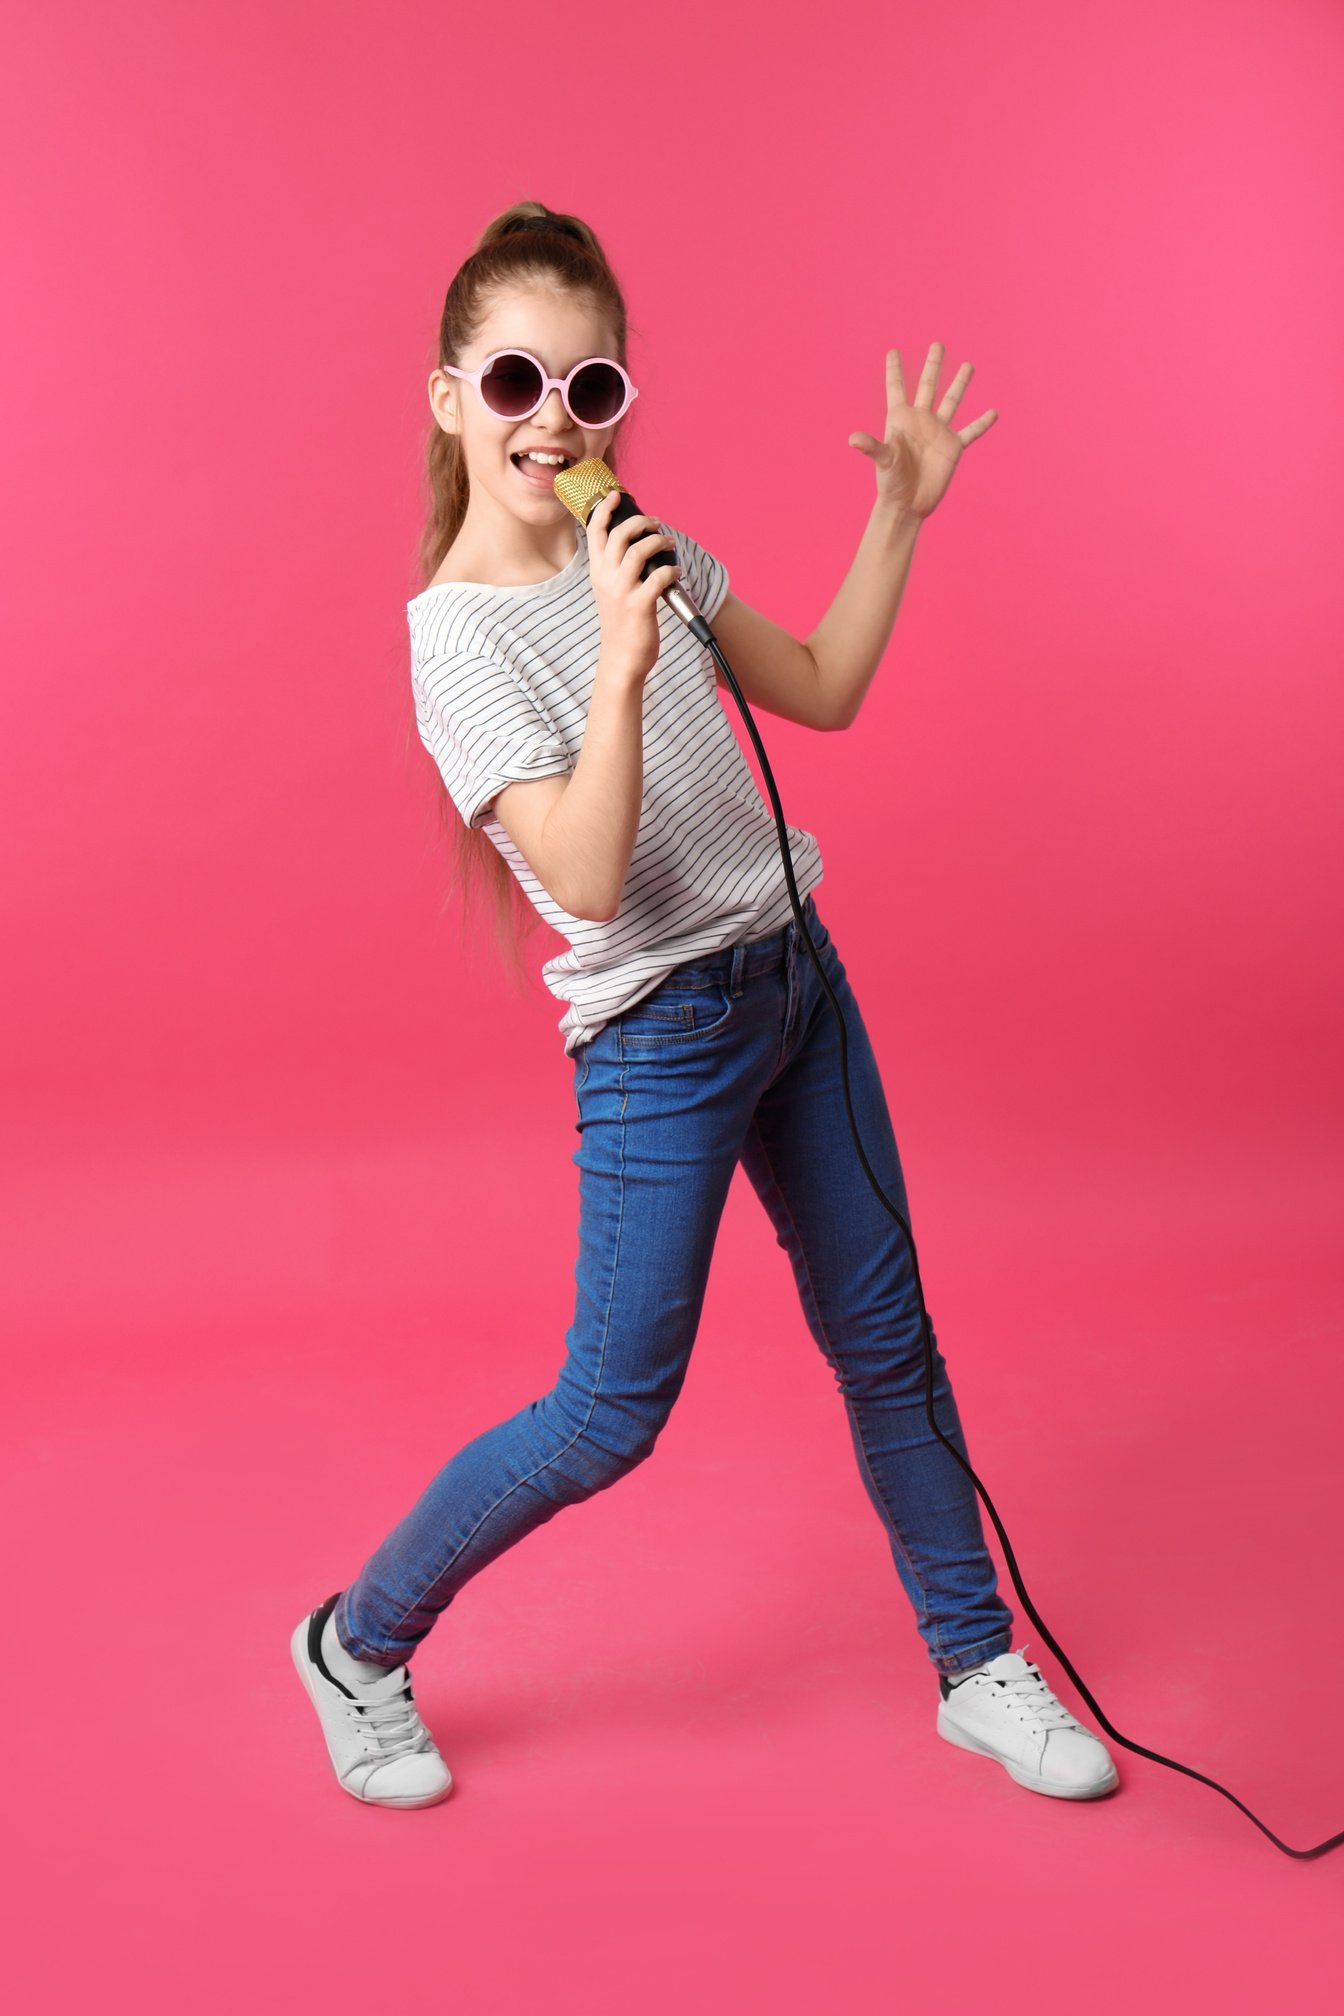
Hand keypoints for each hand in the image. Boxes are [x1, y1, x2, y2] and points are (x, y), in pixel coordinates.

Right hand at [586, 486, 680, 680]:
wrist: (621, 658)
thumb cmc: (620, 623)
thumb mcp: (610, 591)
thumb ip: (616, 568)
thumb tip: (636, 543)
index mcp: (597, 572)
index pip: (595, 532)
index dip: (605, 510)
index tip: (617, 496)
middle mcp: (606, 579)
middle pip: (619, 535)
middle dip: (640, 522)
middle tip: (656, 523)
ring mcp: (621, 592)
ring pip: (638, 551)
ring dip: (658, 542)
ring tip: (668, 543)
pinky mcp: (639, 606)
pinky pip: (657, 577)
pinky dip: (670, 570)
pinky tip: (676, 571)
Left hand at [848, 343, 997, 521]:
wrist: (908, 504)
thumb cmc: (891, 482)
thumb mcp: (883, 461)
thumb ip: (872, 447)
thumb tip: (853, 439)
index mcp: (901, 419)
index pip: (897, 388)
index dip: (894, 370)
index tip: (893, 350)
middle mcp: (921, 421)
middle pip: (928, 386)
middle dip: (933, 365)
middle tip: (937, 344)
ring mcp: (938, 432)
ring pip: (951, 401)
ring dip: (960, 383)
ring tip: (969, 364)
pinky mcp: (953, 447)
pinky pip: (971, 431)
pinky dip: (982, 423)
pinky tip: (993, 412)